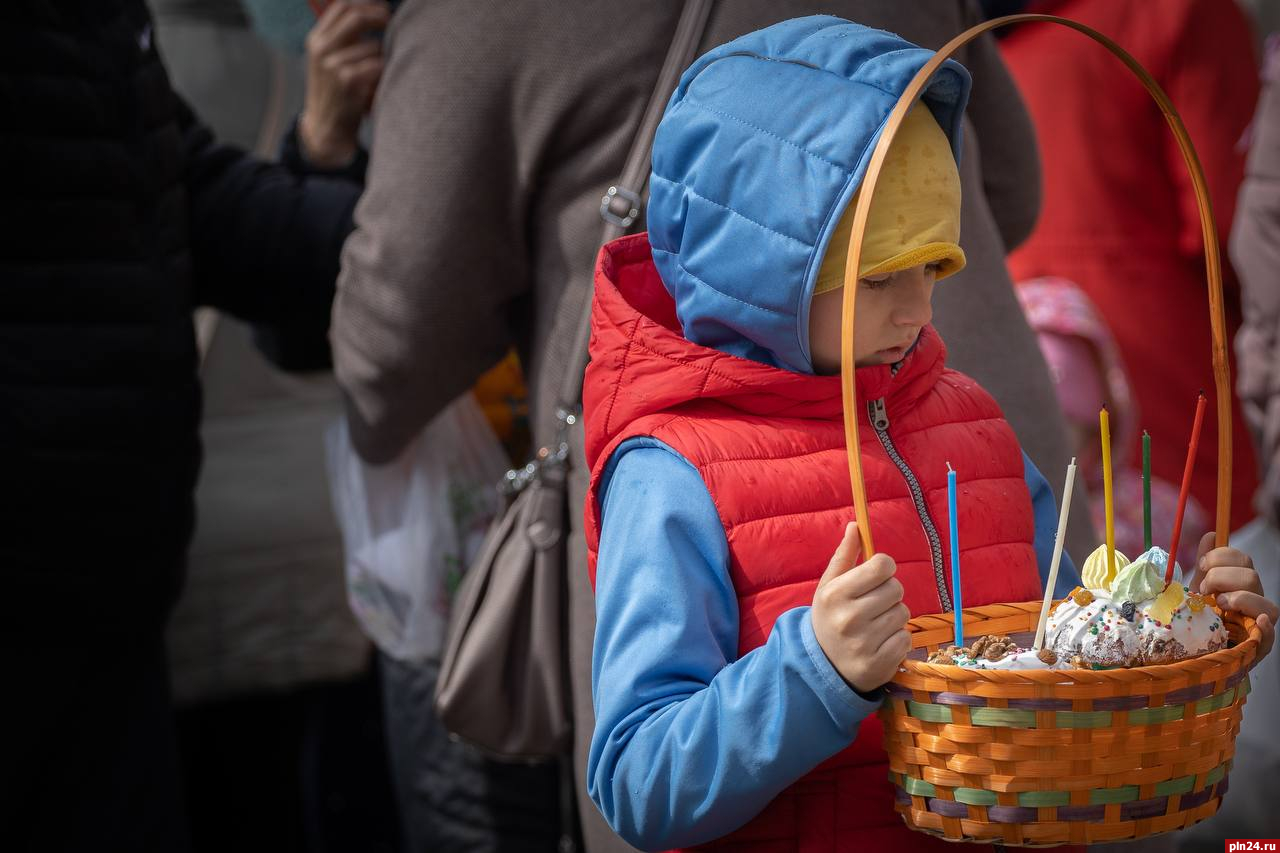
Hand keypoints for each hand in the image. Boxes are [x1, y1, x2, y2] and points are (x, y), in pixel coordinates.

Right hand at [299, 1, 389, 167]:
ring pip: (373, 46)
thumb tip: (376, 12)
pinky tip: (378, 87)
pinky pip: (378, 66)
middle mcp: (321, 49)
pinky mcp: (347, 81)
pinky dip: (384, 75)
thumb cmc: (338, 93)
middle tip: (392, 25)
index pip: (342, 6)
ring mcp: (332, 64)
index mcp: (317, 40)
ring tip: (381, 74)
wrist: (326, 129)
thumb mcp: (331, 61)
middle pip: (356, 16)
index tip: (383, 9)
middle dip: (380, 17)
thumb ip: (346, 38)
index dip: (367, 4)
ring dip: (384, 58)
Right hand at [811, 522, 910, 693]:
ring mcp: (864, 643)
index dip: (884, 568)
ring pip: (903, 614)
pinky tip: (880, 643)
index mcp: (836, 593)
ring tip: (875, 625)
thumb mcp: (829, 585)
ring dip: (894, 617)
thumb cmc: (830, 617)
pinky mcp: (878, 664)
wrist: (821, 665)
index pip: (882, 565)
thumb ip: (845, 555)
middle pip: (896, 589)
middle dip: (889, 594)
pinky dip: (897, 639)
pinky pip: (906, 639)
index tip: (876, 576)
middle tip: (873, 605)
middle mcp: (849, 618)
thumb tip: (856, 525)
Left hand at [1191, 532, 1276, 660]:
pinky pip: (1269, 636)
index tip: (1201, 565)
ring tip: (1218, 605)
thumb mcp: (1197, 588)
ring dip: (1238, 599)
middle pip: (1251, 576)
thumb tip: (1211, 535)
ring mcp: (1258, 624)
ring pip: (1265, 603)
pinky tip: (1257, 621)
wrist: (1193, 653)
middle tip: (1204, 590)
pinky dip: (1265, 628)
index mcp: (1239, 584)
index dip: (1221, 556)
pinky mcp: (1258, 647)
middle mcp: (1253, 601)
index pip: (1242, 559)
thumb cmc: (1198, 618)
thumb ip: (1206, 565)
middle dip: (1222, 577)